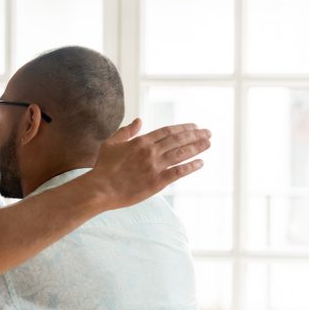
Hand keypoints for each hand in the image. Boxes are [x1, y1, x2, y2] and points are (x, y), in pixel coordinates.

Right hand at [90, 119, 210, 208]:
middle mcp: (150, 152)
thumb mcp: (110, 144)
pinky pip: (178, 172)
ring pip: (181, 153)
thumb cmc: (103, 167)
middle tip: (208, 133)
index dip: (183, 128)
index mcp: (140, 141)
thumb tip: (139, 121)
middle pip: (178, 140)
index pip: (167, 131)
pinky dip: (191, 167)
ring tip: (208, 144)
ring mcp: (155, 166)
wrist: (100, 189)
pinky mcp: (157, 182)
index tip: (194, 126)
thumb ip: (126, 131)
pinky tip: (200, 163)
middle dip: (195, 135)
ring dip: (197, 148)